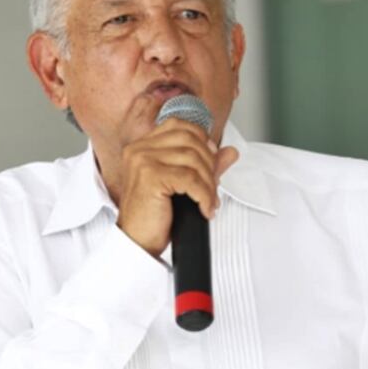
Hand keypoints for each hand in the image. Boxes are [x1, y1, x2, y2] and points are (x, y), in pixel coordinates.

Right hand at [115, 118, 238, 256]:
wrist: (137, 242)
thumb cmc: (153, 217)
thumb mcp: (182, 185)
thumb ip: (205, 166)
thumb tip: (230, 152)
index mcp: (142, 147)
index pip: (179, 125)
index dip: (201, 139)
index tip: (211, 160)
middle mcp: (140, 150)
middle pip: (190, 140)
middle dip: (209, 164)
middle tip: (212, 187)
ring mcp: (143, 161)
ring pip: (193, 159)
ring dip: (209, 183)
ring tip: (208, 201)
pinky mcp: (150, 177)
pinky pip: (191, 179)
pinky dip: (204, 195)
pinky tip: (204, 208)